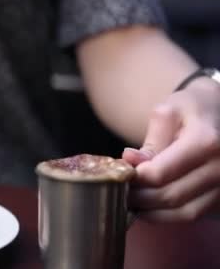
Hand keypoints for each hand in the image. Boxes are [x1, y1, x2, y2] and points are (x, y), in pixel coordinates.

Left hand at [122, 77, 219, 221]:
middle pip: (170, 195)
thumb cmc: (191, 109)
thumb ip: (151, 141)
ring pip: (182, 211)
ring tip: (129, 201)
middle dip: (139, 198)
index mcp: (206, 141)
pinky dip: (167, 215)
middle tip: (118, 191)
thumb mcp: (168, 112)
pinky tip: (148, 206)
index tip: (119, 174)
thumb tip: (129, 161)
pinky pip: (192, 214)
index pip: (160, 173)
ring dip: (151, 211)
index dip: (135, 178)